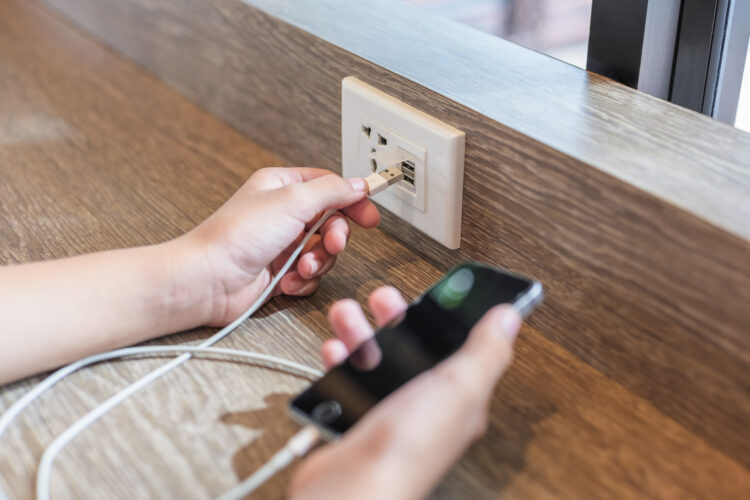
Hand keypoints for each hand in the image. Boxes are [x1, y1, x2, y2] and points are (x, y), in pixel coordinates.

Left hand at [177, 168, 378, 325]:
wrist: (209, 280)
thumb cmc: (235, 237)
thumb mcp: (291, 200)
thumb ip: (331, 191)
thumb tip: (357, 184)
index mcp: (282, 186)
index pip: (329, 187)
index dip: (352, 200)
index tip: (369, 215)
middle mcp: (283, 214)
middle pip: (332, 222)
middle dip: (335, 237)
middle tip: (332, 243)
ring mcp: (282, 244)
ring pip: (324, 252)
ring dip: (318, 262)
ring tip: (302, 267)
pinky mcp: (281, 271)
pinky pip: (310, 275)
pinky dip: (303, 280)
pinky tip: (287, 280)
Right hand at [289, 287, 521, 499]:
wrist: (351, 491)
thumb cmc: (407, 450)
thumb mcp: (458, 388)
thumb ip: (485, 352)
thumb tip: (509, 319)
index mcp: (459, 399)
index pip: (465, 349)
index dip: (453, 318)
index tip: (443, 292)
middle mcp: (427, 408)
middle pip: (417, 350)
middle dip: (398, 318)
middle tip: (384, 298)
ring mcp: (391, 415)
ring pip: (380, 361)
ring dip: (363, 333)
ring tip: (348, 315)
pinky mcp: (359, 421)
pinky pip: (351, 381)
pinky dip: (341, 360)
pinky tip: (335, 350)